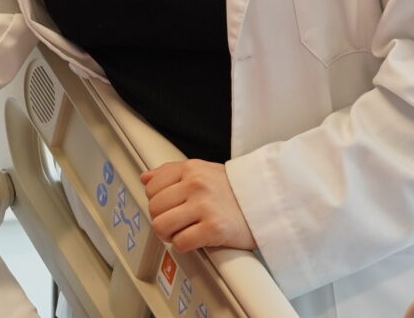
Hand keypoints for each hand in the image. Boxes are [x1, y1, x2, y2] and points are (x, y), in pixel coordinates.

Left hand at [141, 159, 256, 252]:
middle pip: (154, 208)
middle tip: (176, 222)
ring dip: (170, 234)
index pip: (152, 186)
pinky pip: (181, 242)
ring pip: (162, 226)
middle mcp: (196, 184)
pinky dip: (185, 245)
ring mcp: (204, 206)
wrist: (268, 203)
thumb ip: (172, 172)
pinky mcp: (214, 229)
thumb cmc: (235, 190)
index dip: (157, 201)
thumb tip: (145, 178)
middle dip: (162, 219)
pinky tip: (196, 239)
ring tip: (183, 232)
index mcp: (191, 168)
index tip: (168, 206)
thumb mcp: (202, 170)